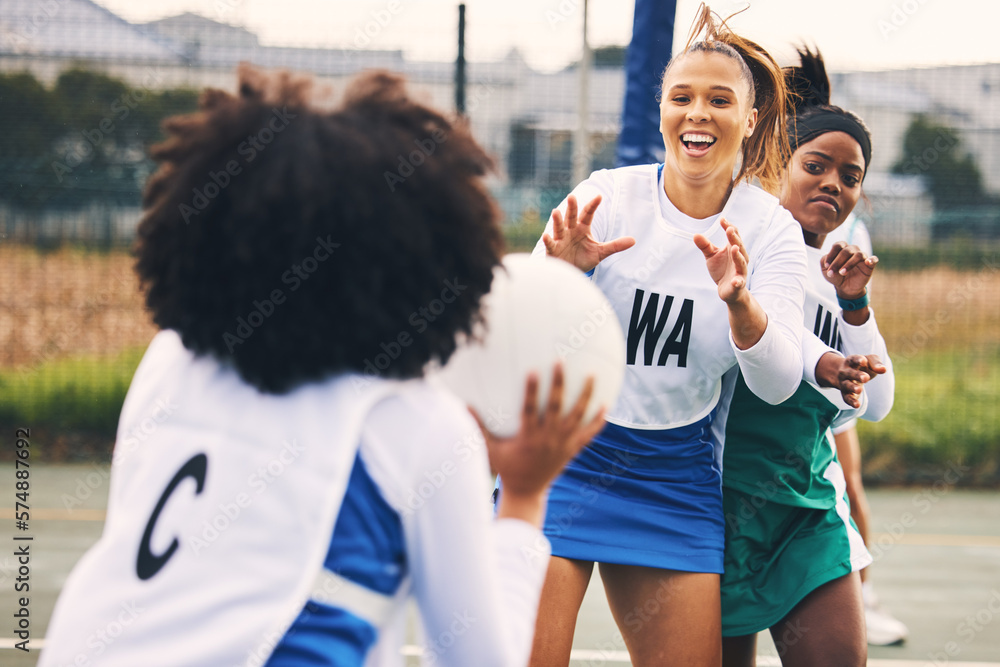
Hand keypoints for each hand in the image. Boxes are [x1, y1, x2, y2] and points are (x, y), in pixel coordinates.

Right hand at [470, 364, 605, 524]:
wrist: (527, 492)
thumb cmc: (507, 468)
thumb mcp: (490, 450)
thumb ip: (479, 428)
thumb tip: (463, 406)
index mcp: (528, 437)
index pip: (530, 409)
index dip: (531, 390)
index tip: (533, 370)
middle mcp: (548, 439)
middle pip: (557, 407)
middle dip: (559, 384)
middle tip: (562, 361)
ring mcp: (563, 444)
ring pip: (578, 417)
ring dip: (586, 396)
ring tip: (593, 375)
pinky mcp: (572, 450)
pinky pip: (588, 434)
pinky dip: (598, 421)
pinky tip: (606, 406)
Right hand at [543, 194, 634, 271]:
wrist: (570, 273)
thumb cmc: (583, 259)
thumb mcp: (600, 252)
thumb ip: (615, 245)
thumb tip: (634, 240)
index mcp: (582, 228)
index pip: (588, 214)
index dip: (593, 206)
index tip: (599, 196)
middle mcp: (570, 230)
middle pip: (571, 217)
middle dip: (572, 207)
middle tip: (572, 197)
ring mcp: (560, 239)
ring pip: (559, 228)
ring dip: (557, 220)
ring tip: (555, 212)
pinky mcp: (553, 250)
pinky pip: (550, 244)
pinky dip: (548, 240)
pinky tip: (546, 235)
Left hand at [694, 218, 749, 304]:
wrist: (728, 290)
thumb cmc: (721, 270)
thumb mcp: (711, 256)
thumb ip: (705, 246)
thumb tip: (695, 234)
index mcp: (733, 249)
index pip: (734, 235)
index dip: (729, 227)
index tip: (722, 219)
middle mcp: (739, 259)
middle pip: (739, 246)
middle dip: (734, 238)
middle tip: (729, 229)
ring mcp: (740, 271)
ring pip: (741, 262)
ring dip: (738, 255)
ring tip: (734, 248)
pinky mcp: (739, 284)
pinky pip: (740, 282)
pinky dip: (738, 281)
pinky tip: (736, 281)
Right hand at [814, 352, 886, 408]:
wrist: (845, 373)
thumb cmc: (862, 366)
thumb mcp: (869, 360)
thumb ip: (876, 363)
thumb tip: (883, 370)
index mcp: (851, 361)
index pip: (854, 359)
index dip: (858, 360)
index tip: (864, 361)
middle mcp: (845, 372)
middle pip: (850, 373)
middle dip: (857, 375)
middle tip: (866, 378)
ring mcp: (844, 383)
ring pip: (847, 385)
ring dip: (852, 387)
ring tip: (859, 390)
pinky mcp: (846, 393)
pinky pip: (847, 398)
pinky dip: (851, 402)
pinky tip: (857, 405)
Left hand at [821, 242, 876, 298]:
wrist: (844, 287)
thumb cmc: (835, 275)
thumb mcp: (825, 269)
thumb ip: (824, 261)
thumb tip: (828, 258)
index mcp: (842, 248)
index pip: (837, 246)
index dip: (831, 255)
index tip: (826, 266)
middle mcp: (852, 250)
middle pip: (846, 251)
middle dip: (837, 262)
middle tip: (831, 273)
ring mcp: (862, 257)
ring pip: (858, 255)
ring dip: (849, 264)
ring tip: (842, 273)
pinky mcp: (869, 265)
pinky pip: (874, 259)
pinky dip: (871, 260)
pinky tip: (867, 263)